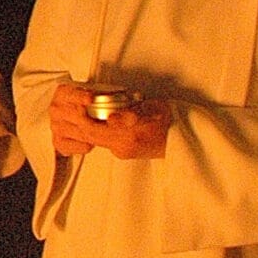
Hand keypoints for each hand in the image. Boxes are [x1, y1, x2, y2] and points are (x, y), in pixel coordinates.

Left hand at [49, 84, 169, 161]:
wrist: (181, 139)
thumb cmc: (169, 119)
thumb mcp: (154, 109)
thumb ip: (132, 114)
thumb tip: (111, 119)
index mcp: (129, 137)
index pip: (93, 129)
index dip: (81, 116)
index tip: (78, 103)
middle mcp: (123, 148)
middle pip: (90, 135)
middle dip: (80, 121)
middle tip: (76, 105)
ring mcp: (122, 152)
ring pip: (95, 139)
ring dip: (88, 125)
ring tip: (84, 110)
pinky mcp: (123, 153)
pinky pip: (104, 141)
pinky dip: (97, 130)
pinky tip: (99, 118)